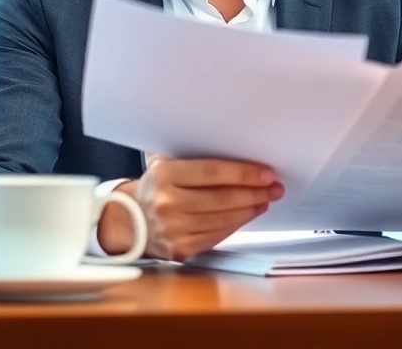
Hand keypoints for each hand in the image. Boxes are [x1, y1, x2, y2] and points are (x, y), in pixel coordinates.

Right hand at [97, 158, 283, 260]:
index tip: (265, 173)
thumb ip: (192, 159)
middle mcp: (168, 203)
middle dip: (253, 192)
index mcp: (164, 176)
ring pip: (223, 219)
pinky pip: (217, 235)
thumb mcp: (163, 165)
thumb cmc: (153, 189)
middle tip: (274, 187)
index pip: (212, 173)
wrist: (128, 222)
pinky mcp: (182, 248)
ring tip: (265, 199)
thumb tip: (236, 154)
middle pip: (222, 198)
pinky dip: (236, 225)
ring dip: (250, 208)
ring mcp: (175, 228)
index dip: (243, 173)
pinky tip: (247, 215)